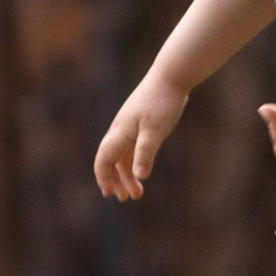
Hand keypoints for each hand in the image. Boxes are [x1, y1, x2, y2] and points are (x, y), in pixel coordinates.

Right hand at [95, 74, 187, 200]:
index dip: (104, 177)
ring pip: (122, 155)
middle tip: (127, 198)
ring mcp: (130, 126)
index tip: (109, 194)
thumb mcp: (155, 131)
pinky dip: (134, 161)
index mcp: (120, 132)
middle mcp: (120, 130)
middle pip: (111, 160)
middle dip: (116, 181)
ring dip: (127, 174)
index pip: (104, 159)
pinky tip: (143, 170)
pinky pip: (131, 147)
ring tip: (139, 192)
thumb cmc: (162, 102)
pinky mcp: (140, 122)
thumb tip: (139, 176)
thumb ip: (145, 153)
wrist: (171, 76)